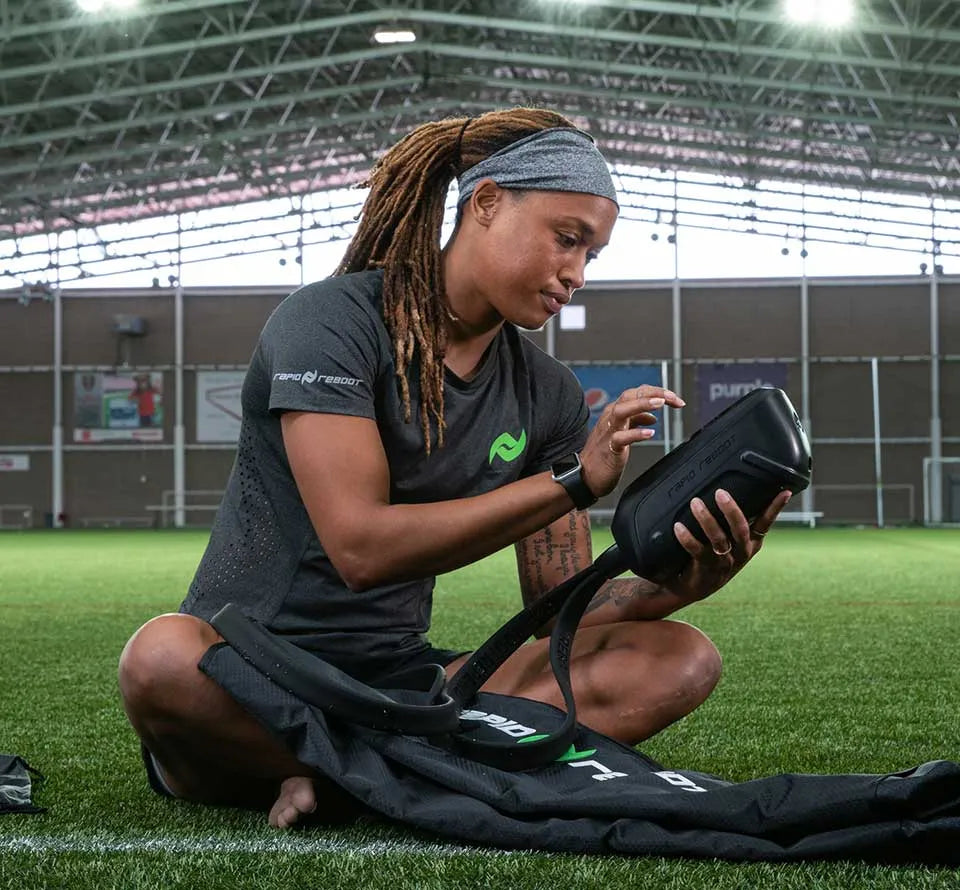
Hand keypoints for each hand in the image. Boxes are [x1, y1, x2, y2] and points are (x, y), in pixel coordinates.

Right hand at [580, 385, 684, 497]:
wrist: (584, 475)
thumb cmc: (602, 454)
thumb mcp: (622, 432)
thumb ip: (635, 421)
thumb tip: (652, 416)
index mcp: (615, 412)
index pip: (637, 392)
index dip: (658, 392)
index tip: (676, 399)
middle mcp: (611, 417)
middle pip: (630, 395)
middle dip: (654, 393)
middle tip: (672, 397)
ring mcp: (609, 432)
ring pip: (622, 411)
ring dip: (642, 404)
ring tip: (660, 404)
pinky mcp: (609, 448)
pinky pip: (620, 438)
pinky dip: (635, 434)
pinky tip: (649, 433)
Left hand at [665, 488, 791, 604]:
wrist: (696, 586)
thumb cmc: (715, 554)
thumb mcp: (730, 539)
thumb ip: (732, 520)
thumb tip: (728, 486)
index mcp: (751, 543)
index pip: (766, 523)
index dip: (775, 508)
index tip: (784, 491)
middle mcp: (741, 552)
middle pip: (741, 530)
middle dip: (731, 510)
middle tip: (720, 493)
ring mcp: (725, 562)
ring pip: (719, 539)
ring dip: (707, 519)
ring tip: (695, 503)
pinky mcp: (707, 568)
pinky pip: (697, 551)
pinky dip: (687, 538)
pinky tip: (678, 526)